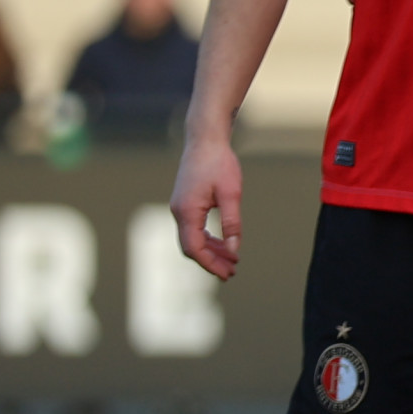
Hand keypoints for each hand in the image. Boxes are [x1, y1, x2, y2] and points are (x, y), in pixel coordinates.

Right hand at [170, 133, 243, 279]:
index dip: (210, 264)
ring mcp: (180, 207)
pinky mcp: (185, 203)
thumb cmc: (219, 164)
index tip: (227, 274)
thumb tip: (234, 249)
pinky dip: (207, 239)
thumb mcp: (231, 194)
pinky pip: (193, 228)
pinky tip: (222, 243)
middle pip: (191, 247)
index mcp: (186, 211)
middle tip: (233, 272)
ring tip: (232, 260)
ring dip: (210, 251)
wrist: (205, 140)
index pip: (194, 248)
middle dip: (211, 261)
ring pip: (192, 239)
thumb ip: (232, 223)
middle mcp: (178, 212)